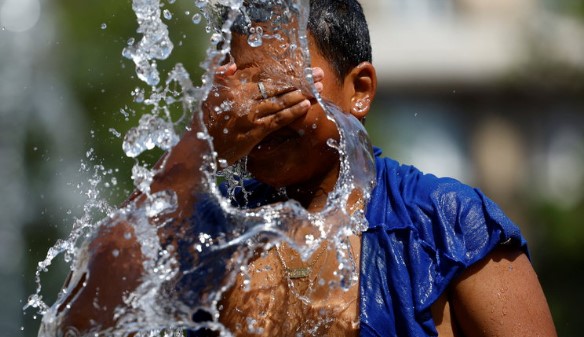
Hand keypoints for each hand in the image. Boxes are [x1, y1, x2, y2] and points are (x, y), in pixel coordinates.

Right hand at [202, 62, 323, 164]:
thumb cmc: (202, 123)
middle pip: (278, 87)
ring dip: (301, 94)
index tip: (302, 69)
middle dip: (301, 81)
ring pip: (280, 102)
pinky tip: (305, 106)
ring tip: (318, 89)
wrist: (198, 149)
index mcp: (233, 87)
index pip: (265, 78)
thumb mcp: (206, 95)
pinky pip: (277, 120)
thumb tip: (231, 65)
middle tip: (319, 75)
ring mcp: (250, 115)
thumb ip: (218, 76)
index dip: (286, 73)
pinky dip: (292, 112)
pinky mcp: (254, 132)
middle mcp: (242, 98)